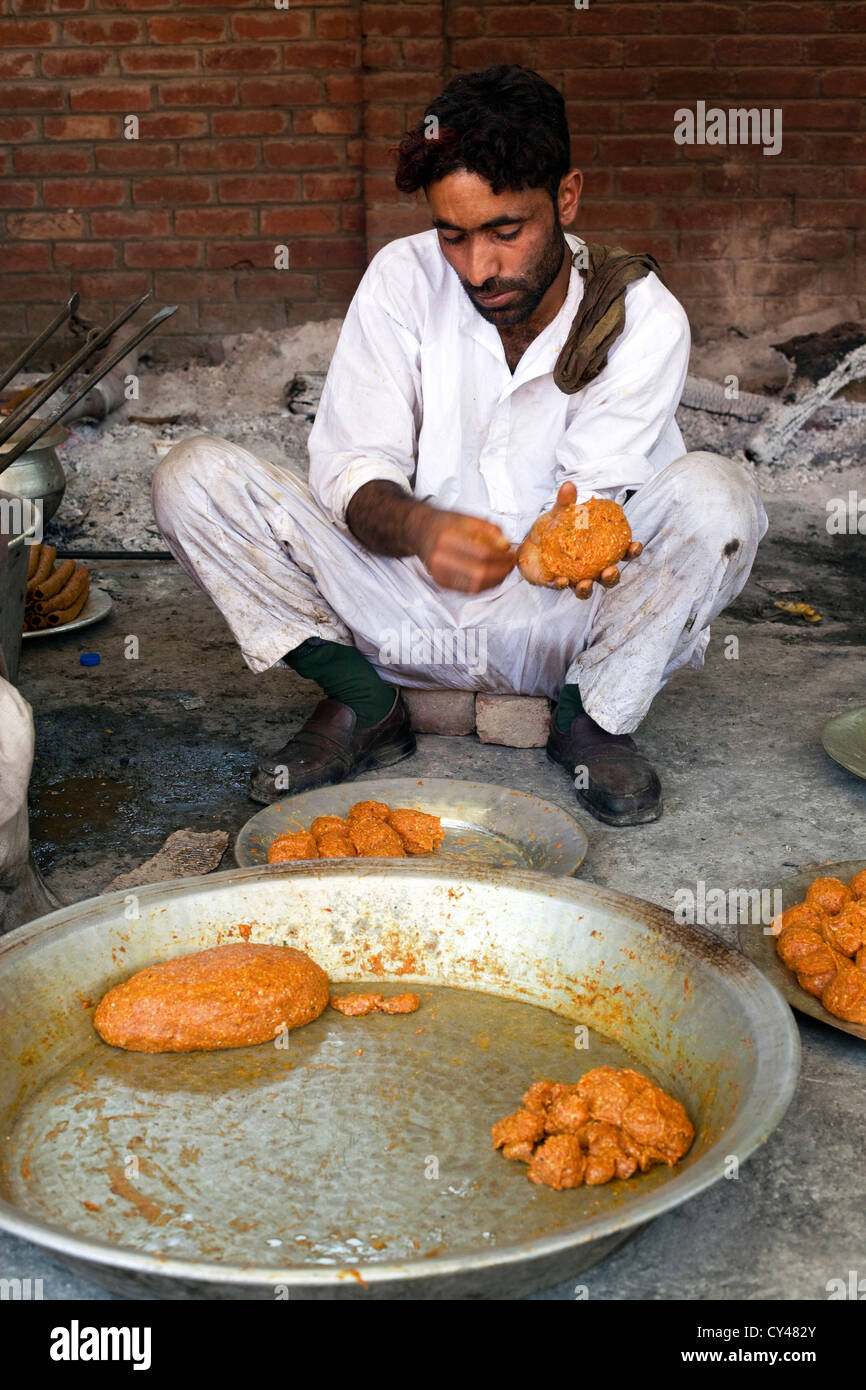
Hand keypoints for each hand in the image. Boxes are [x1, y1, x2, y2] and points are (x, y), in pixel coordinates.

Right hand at [411, 504, 515, 592]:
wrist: (419, 531)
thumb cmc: (443, 523)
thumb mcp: (467, 518)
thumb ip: (489, 530)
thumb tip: (506, 546)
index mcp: (447, 538)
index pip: (482, 554)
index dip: (502, 556)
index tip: (512, 553)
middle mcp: (440, 557)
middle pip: (479, 573)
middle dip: (501, 570)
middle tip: (510, 563)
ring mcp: (439, 573)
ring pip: (475, 585)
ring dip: (495, 580)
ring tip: (504, 570)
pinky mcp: (441, 582)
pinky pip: (468, 590)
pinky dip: (485, 585)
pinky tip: (492, 577)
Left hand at [517, 481, 642, 599]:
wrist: (527, 543)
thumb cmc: (550, 530)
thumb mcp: (558, 514)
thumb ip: (565, 503)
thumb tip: (569, 485)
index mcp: (599, 550)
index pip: (621, 553)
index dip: (631, 552)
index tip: (635, 546)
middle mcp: (590, 568)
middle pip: (608, 577)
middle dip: (612, 576)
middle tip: (610, 570)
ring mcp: (574, 578)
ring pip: (587, 589)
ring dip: (589, 588)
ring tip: (586, 583)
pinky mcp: (556, 582)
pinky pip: (562, 587)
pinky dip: (563, 584)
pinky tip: (562, 580)